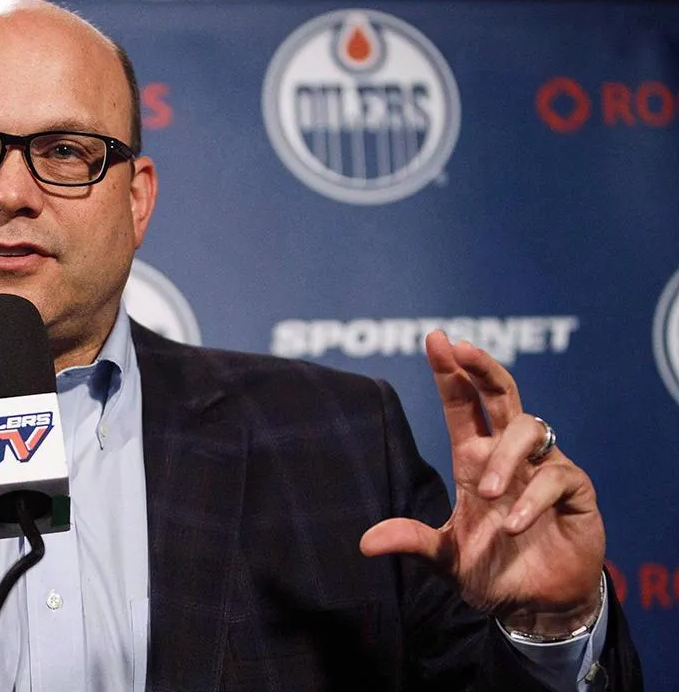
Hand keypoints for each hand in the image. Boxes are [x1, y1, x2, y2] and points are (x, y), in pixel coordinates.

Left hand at [360, 330, 604, 636]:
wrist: (538, 602)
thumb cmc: (492, 570)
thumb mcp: (446, 558)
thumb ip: (412, 542)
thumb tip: (365, 543)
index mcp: (474, 460)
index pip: (463, 406)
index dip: (451, 372)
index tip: (437, 339)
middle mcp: (508, 456)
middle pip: (503, 394)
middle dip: (482, 367)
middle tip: (462, 349)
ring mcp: (543, 468)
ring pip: (528, 429)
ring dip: (505, 456)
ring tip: (488, 494)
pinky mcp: (575, 490)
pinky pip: (556, 477)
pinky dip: (532, 499)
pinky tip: (513, 524)